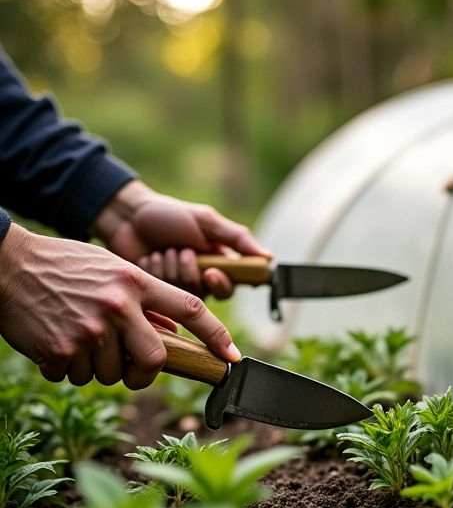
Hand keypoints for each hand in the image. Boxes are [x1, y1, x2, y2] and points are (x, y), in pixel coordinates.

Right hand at [0, 224, 240, 388]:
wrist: (5, 264)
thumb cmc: (65, 267)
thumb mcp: (113, 270)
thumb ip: (145, 300)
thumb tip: (172, 337)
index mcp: (136, 282)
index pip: (191, 308)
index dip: (218, 335)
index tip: (232, 357)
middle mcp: (118, 306)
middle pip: (155, 360)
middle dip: (146, 373)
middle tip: (132, 369)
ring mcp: (89, 330)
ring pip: (112, 375)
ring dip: (98, 367)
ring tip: (79, 339)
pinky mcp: (59, 350)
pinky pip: (76, 378)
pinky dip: (67, 369)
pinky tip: (55, 342)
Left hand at [90, 181, 271, 298]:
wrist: (128, 216)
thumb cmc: (169, 215)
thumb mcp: (206, 221)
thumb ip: (238, 238)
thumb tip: (269, 258)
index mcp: (218, 263)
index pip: (231, 286)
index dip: (221, 283)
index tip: (210, 271)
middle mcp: (201, 279)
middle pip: (206, 293)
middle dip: (189, 270)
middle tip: (180, 250)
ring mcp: (177, 288)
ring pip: (182, 292)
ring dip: (171, 266)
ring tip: (163, 249)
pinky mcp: (155, 293)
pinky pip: (161, 293)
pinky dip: (155, 270)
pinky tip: (149, 257)